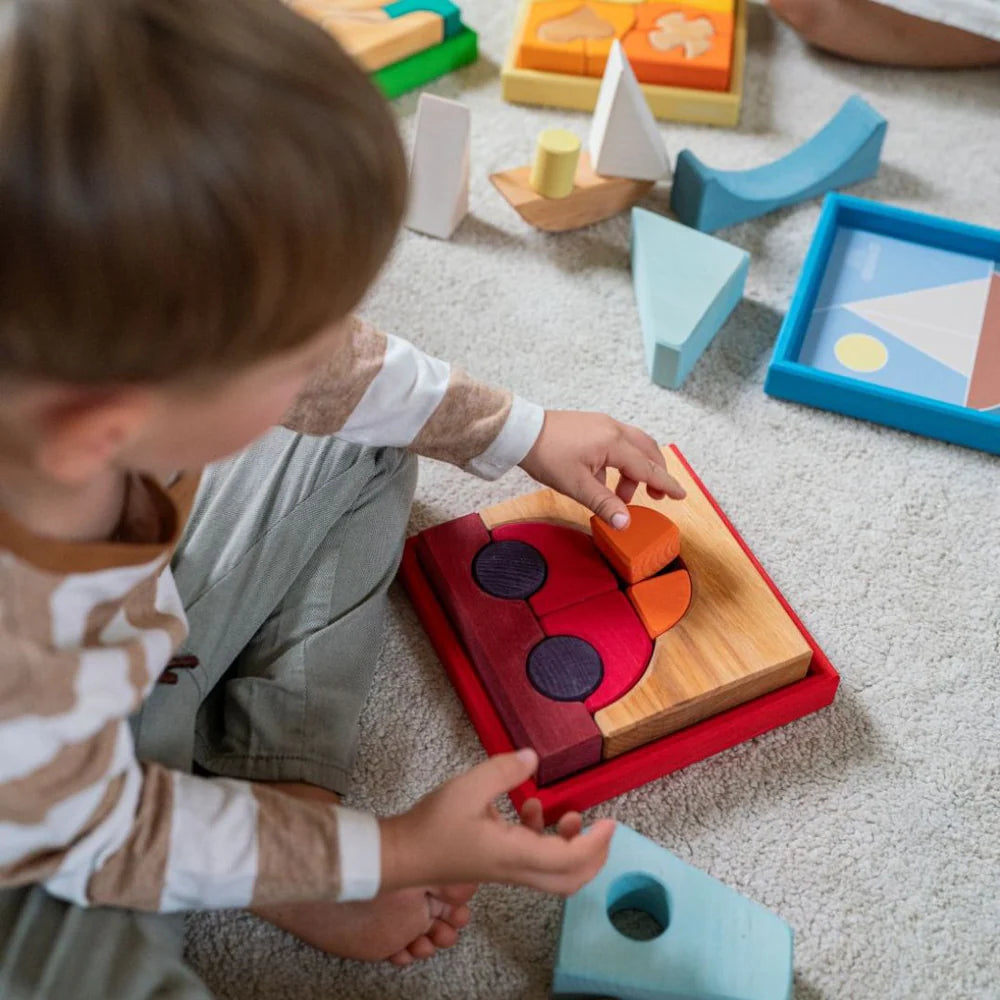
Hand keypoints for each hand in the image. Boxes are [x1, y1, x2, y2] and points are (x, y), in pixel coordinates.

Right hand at [379, 750, 614, 895]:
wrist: (401, 855)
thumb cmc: (432, 826)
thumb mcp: (467, 788)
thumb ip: (503, 771)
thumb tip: (532, 757)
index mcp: (514, 855)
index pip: (569, 859)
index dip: (595, 843)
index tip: (609, 822)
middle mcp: (515, 869)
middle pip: (569, 880)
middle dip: (594, 858)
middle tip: (603, 830)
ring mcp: (505, 871)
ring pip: (553, 874)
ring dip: (571, 849)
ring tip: (571, 817)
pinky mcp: (495, 865)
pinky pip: (533, 862)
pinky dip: (544, 840)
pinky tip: (531, 810)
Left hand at [519, 411, 684, 527]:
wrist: (521, 432)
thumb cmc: (547, 455)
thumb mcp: (577, 486)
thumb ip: (604, 504)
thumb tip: (625, 523)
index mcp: (614, 443)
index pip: (648, 467)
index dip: (665, 483)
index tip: (680, 494)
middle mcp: (614, 429)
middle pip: (648, 451)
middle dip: (655, 474)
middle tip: (655, 496)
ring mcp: (603, 424)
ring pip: (633, 445)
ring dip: (635, 470)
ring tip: (622, 495)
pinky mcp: (592, 424)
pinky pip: (617, 442)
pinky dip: (620, 461)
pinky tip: (605, 479)